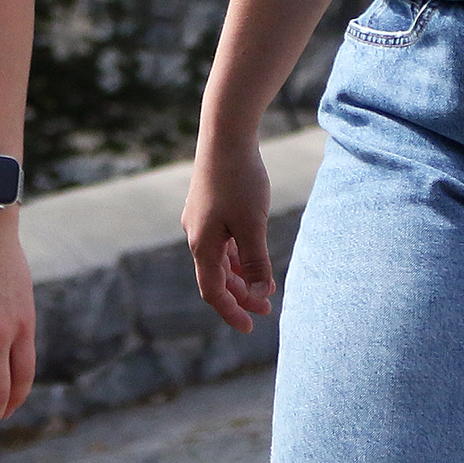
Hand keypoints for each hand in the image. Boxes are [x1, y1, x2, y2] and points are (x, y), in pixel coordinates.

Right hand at [181, 134, 273, 333]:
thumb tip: (261, 294)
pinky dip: (238, 255)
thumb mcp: (252, 225)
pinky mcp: (210, 206)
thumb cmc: (239, 180)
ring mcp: (201, 220)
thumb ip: (257, 262)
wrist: (225, 135)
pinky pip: (222, 242)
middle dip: (241, 295)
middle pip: (217, 277)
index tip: (251, 327)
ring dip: (241, 275)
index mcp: (202, 245)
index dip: (231, 312)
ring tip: (266, 285)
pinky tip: (254, 255)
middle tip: (267, 309)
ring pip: (220, 259)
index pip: (213, 291)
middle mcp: (196, 235)